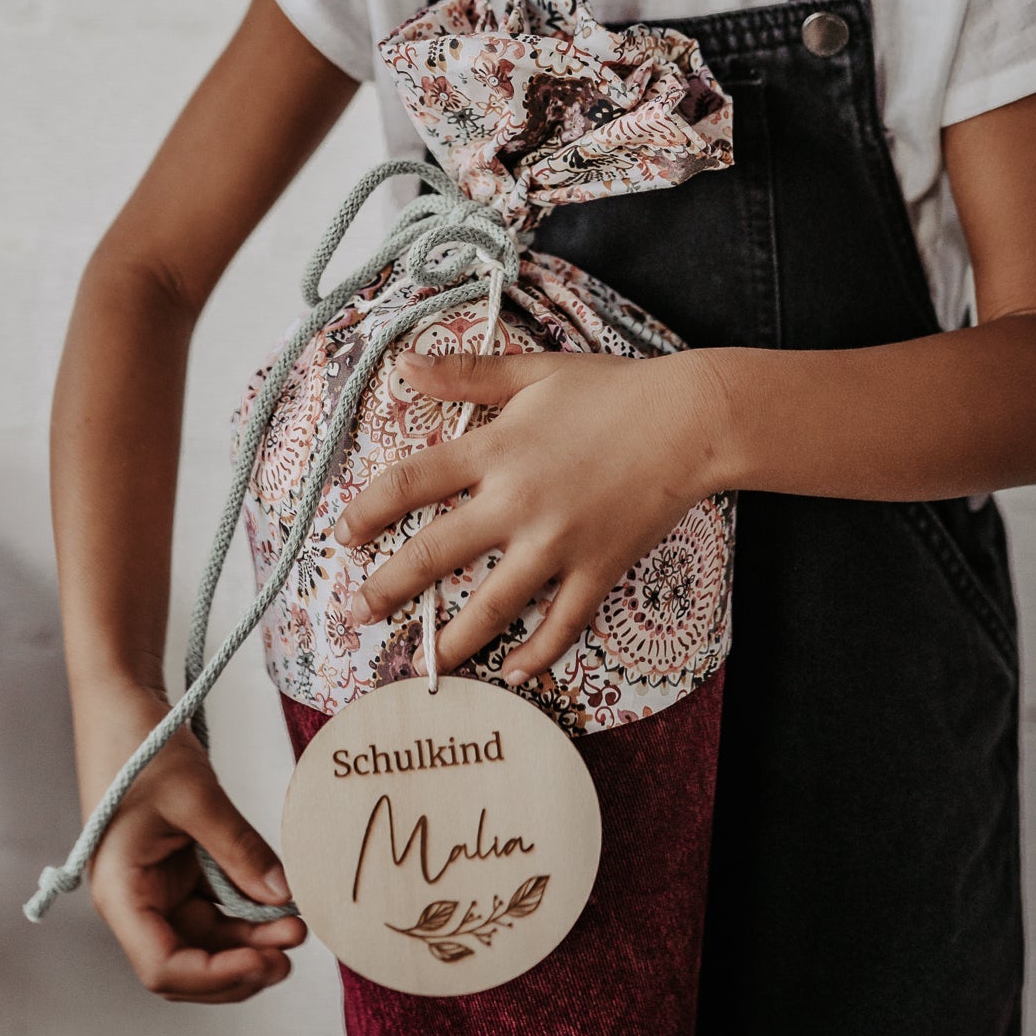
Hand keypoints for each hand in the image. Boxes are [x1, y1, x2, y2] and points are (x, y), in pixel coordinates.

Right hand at [77, 685, 305, 1002]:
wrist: (120, 702)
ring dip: (249, 938)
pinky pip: (212, 905)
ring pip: (205, 937)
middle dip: (241, 963)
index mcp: (120, 892)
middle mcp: (134, 900)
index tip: (266, 961)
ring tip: (296, 925)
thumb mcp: (196, 796)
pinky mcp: (175, 870)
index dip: (216, 975)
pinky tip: (279, 902)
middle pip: (188, 961)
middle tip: (293, 945)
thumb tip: (284, 897)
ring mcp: (155, 887)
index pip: (163, 966)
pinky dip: (245, 909)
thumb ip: (239, 849)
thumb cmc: (139, 744)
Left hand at [333, 344, 727, 682]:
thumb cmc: (611, 389)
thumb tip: (403, 363)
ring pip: (493, 604)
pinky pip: (563, 622)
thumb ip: (466, 375)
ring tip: (425, 662)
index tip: (345, 533)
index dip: (368, 509)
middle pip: (436, 553)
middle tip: (356, 613)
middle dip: (389, 588)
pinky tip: (515, 672)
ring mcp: (559, 542)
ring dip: (453, 639)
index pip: (411, 482)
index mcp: (496, 449)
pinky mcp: (599, 568)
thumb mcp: (533, 372)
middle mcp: (519, 502)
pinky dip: (539, 652)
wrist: (691, 420)